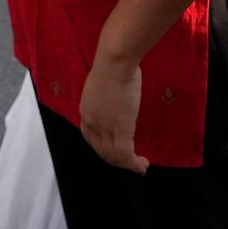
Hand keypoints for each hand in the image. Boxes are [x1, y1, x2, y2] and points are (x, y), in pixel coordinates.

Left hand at [74, 52, 148, 172]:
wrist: (115, 63)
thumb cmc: (112, 65)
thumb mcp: (102, 85)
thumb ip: (106, 98)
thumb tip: (116, 100)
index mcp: (86, 112)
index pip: (91, 139)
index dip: (103, 148)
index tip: (114, 151)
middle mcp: (92, 124)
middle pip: (102, 151)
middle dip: (116, 160)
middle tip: (129, 162)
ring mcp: (104, 129)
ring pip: (114, 156)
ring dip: (127, 164)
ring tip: (139, 165)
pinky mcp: (119, 131)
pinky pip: (125, 155)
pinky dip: (134, 164)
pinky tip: (142, 165)